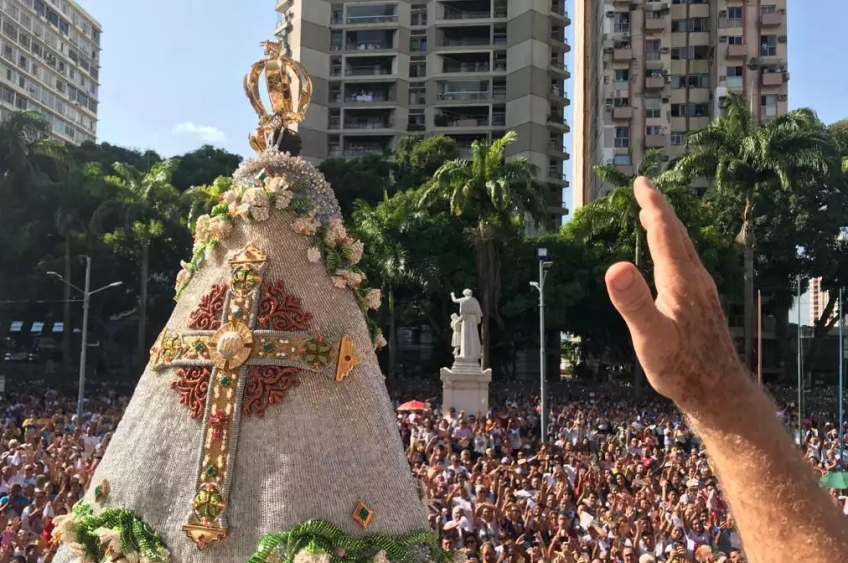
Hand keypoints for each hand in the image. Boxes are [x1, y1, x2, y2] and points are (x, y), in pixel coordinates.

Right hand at [605, 177, 743, 410]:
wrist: (718, 392)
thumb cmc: (681, 368)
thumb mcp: (649, 337)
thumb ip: (633, 302)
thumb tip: (614, 266)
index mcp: (680, 280)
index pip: (664, 232)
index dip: (651, 206)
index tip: (640, 183)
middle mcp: (695, 279)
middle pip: (678, 234)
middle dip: (660, 208)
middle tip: (644, 187)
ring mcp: (702, 291)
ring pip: (685, 248)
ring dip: (667, 227)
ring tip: (652, 215)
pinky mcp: (703, 304)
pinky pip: (687, 262)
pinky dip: (673, 247)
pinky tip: (669, 260)